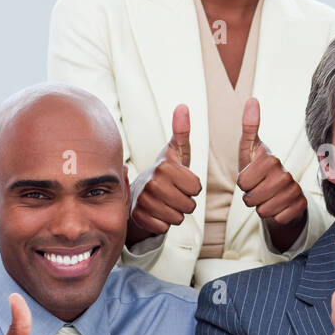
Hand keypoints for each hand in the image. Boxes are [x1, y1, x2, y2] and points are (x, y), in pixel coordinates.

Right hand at [128, 104, 202, 243]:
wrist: (137, 191)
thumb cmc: (164, 172)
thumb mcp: (175, 151)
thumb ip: (182, 131)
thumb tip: (183, 106)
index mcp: (165, 167)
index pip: (197, 188)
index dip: (192, 187)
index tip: (181, 181)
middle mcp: (153, 183)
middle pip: (189, 205)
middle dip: (185, 202)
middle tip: (173, 193)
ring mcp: (144, 201)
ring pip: (178, 218)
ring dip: (175, 213)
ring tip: (165, 202)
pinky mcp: (138, 216)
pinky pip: (164, 228)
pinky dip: (163, 223)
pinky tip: (156, 212)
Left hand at [237, 97, 306, 249]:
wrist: (282, 192)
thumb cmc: (260, 170)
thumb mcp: (249, 150)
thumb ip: (249, 127)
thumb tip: (252, 99)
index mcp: (270, 159)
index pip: (242, 181)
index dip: (242, 183)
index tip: (249, 177)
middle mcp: (284, 173)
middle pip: (251, 199)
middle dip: (249, 198)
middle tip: (257, 190)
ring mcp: (294, 190)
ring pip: (263, 211)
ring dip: (261, 208)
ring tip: (266, 198)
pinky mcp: (300, 205)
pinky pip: (277, 218)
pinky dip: (275, 216)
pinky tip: (278, 206)